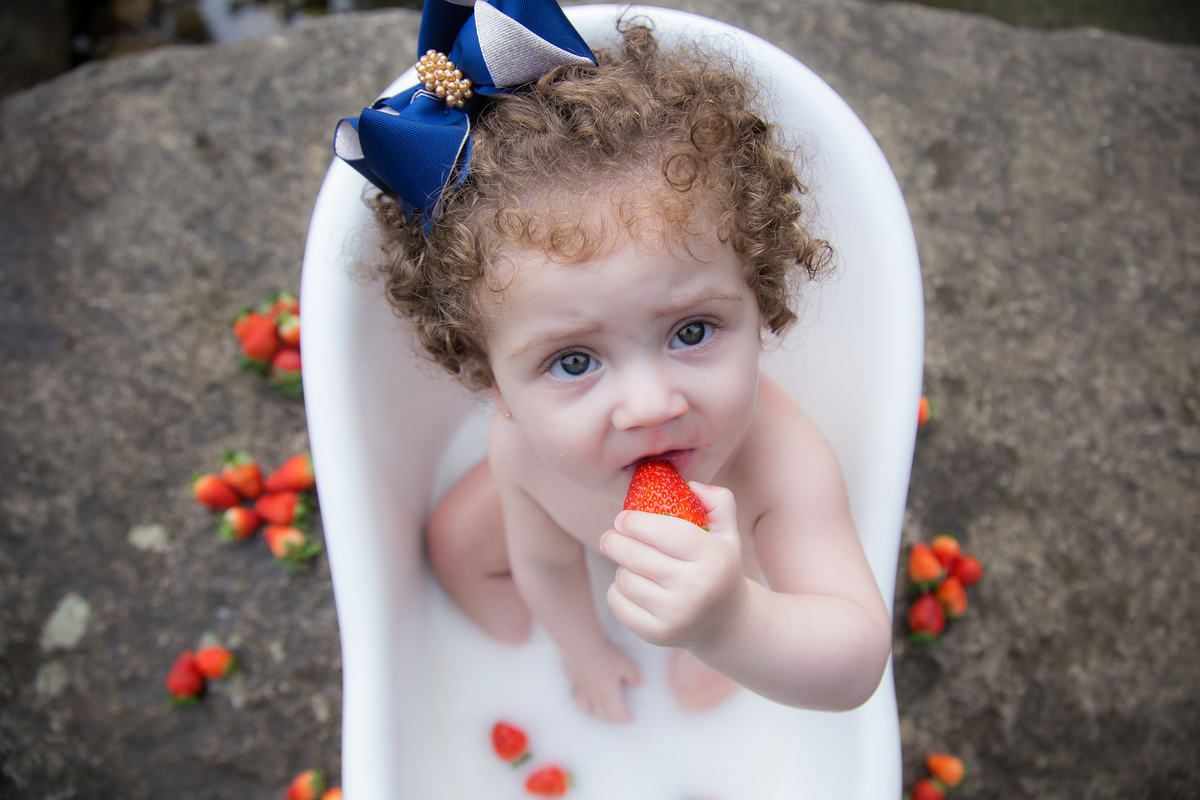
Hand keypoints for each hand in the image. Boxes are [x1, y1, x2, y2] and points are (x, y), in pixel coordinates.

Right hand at [561, 639, 642, 721]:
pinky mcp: (573, 682)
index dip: (625, 718)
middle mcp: (594, 696)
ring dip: (594, 713)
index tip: (630, 720)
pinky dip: (582, 702)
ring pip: (587, 709)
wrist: (581, 646)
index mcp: (609, 694)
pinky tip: (583, 697)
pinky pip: (577, 698)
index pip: (617, 714)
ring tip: (599, 711)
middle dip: (612, 718)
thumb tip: (639, 684)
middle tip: (618, 716)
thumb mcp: (625, 664)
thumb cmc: (605, 656)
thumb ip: (633, 676)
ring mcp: (582, 691)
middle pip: (602, 714)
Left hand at [600, 482, 748, 650]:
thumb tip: (691, 486)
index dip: (636, 521)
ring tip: (631, 564)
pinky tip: (630, 585)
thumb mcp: (727, 533)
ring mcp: (677, 615)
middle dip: (614, 541)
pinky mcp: (658, 634)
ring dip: (621, 567)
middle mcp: (696, 588)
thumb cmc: (719, 568)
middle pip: (636, 555)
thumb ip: (718, 501)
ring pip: (625, 578)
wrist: (726, 623)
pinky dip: (617, 590)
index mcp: (713, 558)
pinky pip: (618, 603)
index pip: (665, 531)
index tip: (622, 518)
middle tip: (610, 536)